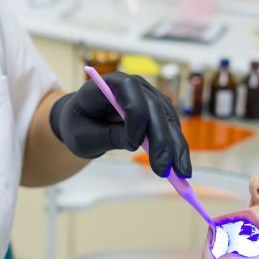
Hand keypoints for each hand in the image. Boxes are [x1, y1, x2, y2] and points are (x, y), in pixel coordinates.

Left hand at [49, 71, 191, 176]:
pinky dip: (176, 147)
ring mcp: (148, 96)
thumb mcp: (83, 137)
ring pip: (168, 119)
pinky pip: (171, 127)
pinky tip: (180, 167)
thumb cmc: (78, 125)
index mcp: (109, 84)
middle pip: (154, 107)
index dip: (135, 114)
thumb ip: (107, 137)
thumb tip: (135, 143)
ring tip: (180, 174)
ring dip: (175, 146)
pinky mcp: (158, 111)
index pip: (129, 90)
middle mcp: (134, 86)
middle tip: (162, 169)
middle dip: (161, 140)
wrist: (83, 122)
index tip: (134, 145)